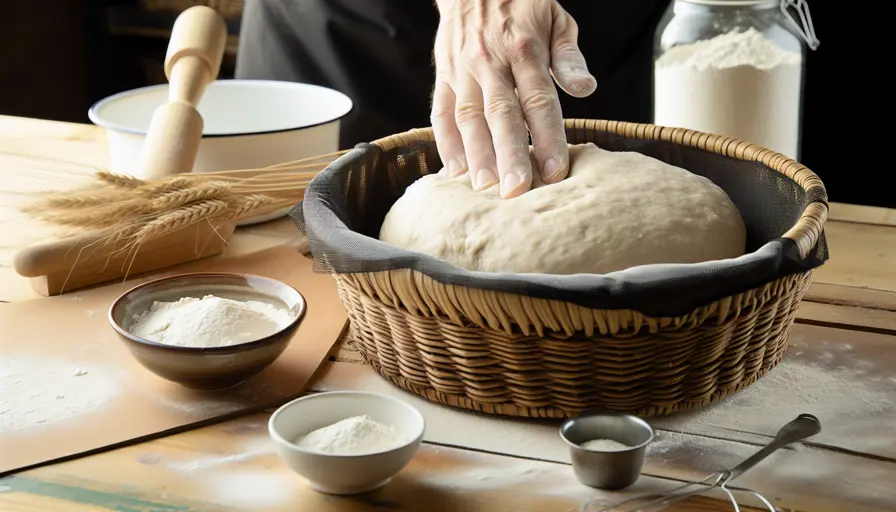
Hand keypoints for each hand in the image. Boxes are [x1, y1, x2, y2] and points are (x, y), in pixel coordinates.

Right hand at [431, 0, 595, 197]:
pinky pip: (442, 111)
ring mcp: (464, 70)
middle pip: (501, 114)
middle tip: (517, 190)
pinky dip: (446, 142)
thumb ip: (568, 56)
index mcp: (525, 49)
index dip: (547, 137)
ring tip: (485, 187)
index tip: (554, 171)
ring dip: (476, 154)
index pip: (538, 100)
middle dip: (510, 155)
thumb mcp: (555, 19)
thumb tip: (586, 89)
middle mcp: (492, 61)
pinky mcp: (444, 75)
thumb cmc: (523, 4)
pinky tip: (455, 170)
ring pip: (469, 117)